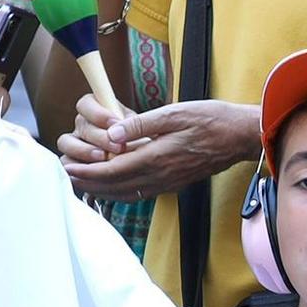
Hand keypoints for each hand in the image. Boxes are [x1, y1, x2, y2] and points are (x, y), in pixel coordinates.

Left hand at [56, 95, 258, 201]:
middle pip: (116, 186)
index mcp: (158, 158)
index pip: (113, 171)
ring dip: (102, 190)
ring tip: (82, 184)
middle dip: (88, 183)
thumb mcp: (175, 113)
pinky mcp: (175, 183)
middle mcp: (161, 176)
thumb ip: (141, 125)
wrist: (241, 137)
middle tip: (65, 178)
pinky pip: (141, 193)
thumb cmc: (211, 119)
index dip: (87, 172)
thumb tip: (112, 133)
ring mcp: (169, 182)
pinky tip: (112, 186)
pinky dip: (121, 192)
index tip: (67, 169)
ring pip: (127, 193)